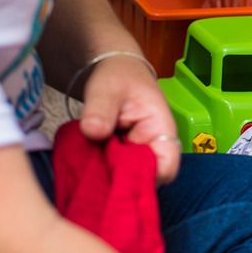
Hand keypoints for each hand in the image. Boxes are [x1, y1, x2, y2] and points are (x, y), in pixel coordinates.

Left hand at [79, 54, 180, 183]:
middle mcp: (153, 146)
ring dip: (109, 178)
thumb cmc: (119, 75)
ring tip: (86, 174)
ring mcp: (137, 152)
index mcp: (160, 129)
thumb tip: (93, 132)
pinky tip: (85, 169)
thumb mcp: (107, 88)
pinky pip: (115, 171)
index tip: (117, 176)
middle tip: (93, 177)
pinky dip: (102, 172)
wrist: (115, 70)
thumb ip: (100, 109)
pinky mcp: (122, 156)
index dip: (147, 179)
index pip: (166, 167)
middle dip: (121, 182)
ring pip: (128, 177)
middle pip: (146, 178)